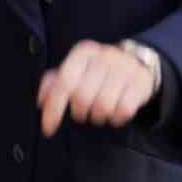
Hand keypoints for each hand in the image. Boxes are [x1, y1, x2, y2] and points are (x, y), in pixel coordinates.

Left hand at [37, 40, 157, 137]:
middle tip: (83, 113)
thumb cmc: (98, 71)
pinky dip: (116, 118)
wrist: (137, 61)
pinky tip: (115, 113)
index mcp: (84, 53)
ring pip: (103, 106)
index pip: (64, 82)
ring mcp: (124, 68)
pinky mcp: (140, 82)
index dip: (54, 108)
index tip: (48, 128)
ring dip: (98, 116)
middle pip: (83, 97)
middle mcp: (104, 56)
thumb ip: (55, 83)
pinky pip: (123, 110)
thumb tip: (40, 100)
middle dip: (80, 112)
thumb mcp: (76, 70)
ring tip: (99, 112)